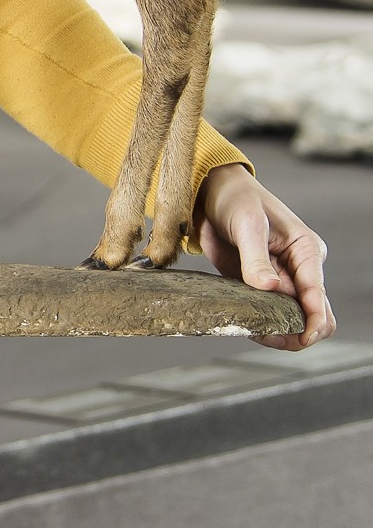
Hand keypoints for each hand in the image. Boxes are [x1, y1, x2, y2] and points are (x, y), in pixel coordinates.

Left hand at [192, 162, 335, 349]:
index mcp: (305, 252)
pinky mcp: (256, 282)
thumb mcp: (247, 223)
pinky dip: (260, 321)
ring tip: (252, 330)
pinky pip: (266, 311)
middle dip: (295, 332)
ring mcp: (277, 277)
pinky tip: (243, 322)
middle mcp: (297, 268)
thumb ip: (256, 257)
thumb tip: (269, 287)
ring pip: (289, 317)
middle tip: (267, 335)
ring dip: (277, 330)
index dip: (312, 322)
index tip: (298, 338)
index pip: (318, 297)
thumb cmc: (235, 197)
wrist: (209, 189)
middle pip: (310, 314)